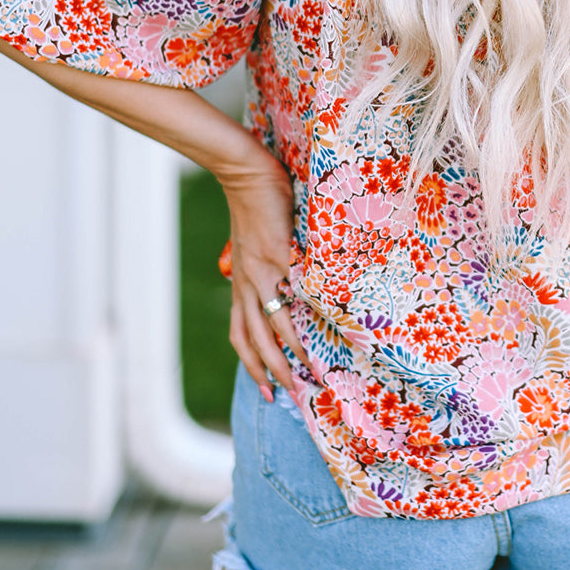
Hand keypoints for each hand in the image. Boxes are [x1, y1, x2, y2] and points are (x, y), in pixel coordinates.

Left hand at [219, 150, 307, 399]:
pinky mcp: (279, 254)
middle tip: (288, 395)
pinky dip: (310, 308)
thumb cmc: (255, 207)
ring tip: (310, 371)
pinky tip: (328, 323)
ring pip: (273, 323)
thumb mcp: (252, 247)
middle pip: (255, 340)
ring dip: (290, 351)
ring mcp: (263, 270)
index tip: (266, 391)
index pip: (241, 336)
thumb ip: (265, 268)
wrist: (246, 174)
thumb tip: (287, 285)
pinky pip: (296, 288)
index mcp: (241, 285)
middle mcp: (248, 284)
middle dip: (271, 371)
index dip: (252, 365)